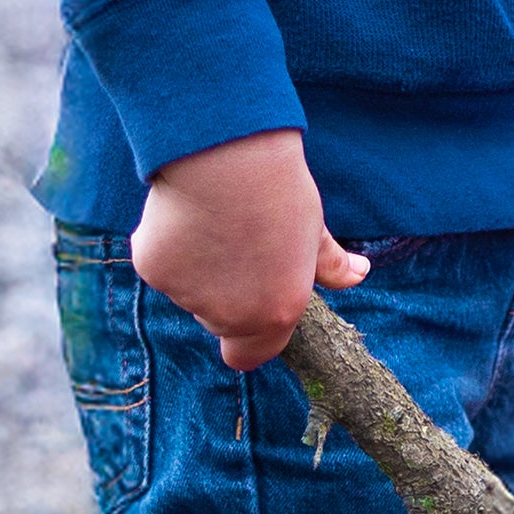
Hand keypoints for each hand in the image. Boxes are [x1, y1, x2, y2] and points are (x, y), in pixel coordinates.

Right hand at [133, 130, 365, 370]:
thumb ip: (330, 264)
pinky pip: (158, 262)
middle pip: (217, 319)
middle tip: (237, 242)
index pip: (247, 356)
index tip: (249, 305)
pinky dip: (166, 243)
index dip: (247, 337)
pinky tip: (185, 211)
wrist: (230, 156)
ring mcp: (189, 297)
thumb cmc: (280, 191)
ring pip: (186, 289)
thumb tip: (359, 274)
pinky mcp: (155, 269)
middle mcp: (231, 316)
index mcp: (276, 313)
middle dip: (223, 291)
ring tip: (215, 217)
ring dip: (196, 264)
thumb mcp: (315, 230)